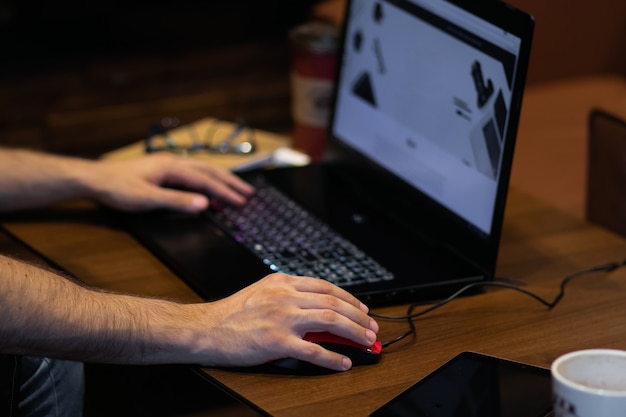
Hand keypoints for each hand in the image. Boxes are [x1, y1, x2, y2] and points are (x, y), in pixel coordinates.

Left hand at [87, 153, 254, 211]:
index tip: (242, 202)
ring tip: (236, 188)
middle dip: (230, 182)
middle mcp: (173, 162)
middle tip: (249, 193)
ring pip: (202, 169)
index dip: (225, 192)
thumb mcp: (147, 199)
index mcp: (172, 167)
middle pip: (209, 171)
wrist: (94, 178)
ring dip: (220, 179)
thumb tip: (205, 204)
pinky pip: (193, 172)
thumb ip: (177, 201)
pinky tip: (209, 184)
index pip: (206, 180)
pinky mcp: (162, 169)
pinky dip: (207, 179)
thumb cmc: (117, 188)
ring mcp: (168, 164)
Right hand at [194, 273, 378, 370]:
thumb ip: (288, 295)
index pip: (326, 287)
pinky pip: (312, 350)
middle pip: (333, 303)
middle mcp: (285, 296)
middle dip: (358, 316)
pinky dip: (332, 357)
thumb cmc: (232, 313)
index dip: (349, 298)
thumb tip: (318, 307)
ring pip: (330, 321)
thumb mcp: (262, 293)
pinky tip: (342, 362)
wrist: (207, 329)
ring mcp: (282, 318)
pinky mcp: (277, 342)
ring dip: (353, 332)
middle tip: (371, 327)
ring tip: (366, 341)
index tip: (361, 308)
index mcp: (282, 282)